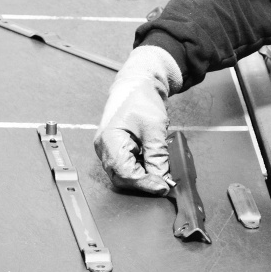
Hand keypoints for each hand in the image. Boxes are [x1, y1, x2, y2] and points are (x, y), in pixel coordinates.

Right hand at [94, 46, 182, 194]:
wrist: (137, 84)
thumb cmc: (141, 99)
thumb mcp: (154, 128)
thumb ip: (157, 157)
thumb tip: (163, 179)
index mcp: (109, 141)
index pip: (125, 173)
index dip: (145, 183)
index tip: (164, 186)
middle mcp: (104, 149)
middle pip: (122, 178)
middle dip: (144, 182)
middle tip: (165, 183)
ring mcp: (109, 150)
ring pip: (125, 175)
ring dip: (144, 176)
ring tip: (162, 171)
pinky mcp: (117, 150)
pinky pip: (128, 167)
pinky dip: (142, 169)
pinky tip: (155, 164)